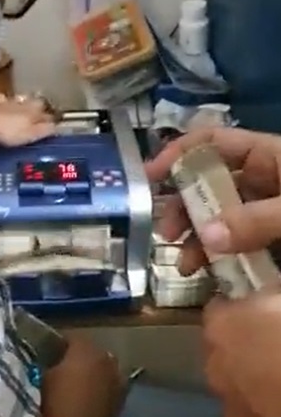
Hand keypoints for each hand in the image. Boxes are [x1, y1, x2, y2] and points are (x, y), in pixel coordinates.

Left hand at [0, 94, 56, 146]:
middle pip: (36, 101)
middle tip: (44, 110)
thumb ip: (44, 129)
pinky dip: (6, 101)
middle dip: (41, 105)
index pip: (48, 112)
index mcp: (34, 111)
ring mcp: (8, 102)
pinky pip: (4, 100)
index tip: (56, 120)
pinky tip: (5, 102)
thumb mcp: (30, 134)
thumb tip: (57, 125)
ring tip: (28, 105)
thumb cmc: (8, 131)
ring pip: (21, 99)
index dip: (53, 116)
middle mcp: (23, 103)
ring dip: (25, 101)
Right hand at [41, 335, 124, 416]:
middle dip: (83, 356)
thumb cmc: (56, 401)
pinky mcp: (122, 396)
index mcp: (85, 349)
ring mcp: (117, 377)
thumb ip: (56, 363)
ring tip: (84, 381)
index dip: (63, 344)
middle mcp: (106, 358)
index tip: (55, 351)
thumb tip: (59, 362)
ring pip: (106, 366)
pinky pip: (113, 384)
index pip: (73, 338)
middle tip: (69, 366)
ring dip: (97, 370)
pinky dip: (105, 386)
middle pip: (93, 351)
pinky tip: (95, 395)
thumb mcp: (47, 376)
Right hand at [147, 127, 280, 273]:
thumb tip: (207, 236)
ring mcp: (266, 211)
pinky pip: (239, 244)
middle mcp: (262, 179)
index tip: (148, 177)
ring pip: (221, 218)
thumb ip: (256, 219)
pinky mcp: (272, 239)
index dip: (178, 153)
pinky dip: (222, 257)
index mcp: (267, 156)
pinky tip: (210, 275)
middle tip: (167, 233)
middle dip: (183, 208)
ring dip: (198, 239)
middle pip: (209, 184)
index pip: (212, 141)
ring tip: (186, 266)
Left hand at [204, 292, 280, 416]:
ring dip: (254, 384)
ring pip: (237, 391)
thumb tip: (267, 292)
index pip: (218, 309)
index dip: (239, 308)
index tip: (260, 310)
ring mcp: (232, 413)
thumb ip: (272, 292)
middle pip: (222, 352)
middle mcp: (216, 370)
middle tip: (275, 346)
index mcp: (223, 328)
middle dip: (244, 348)